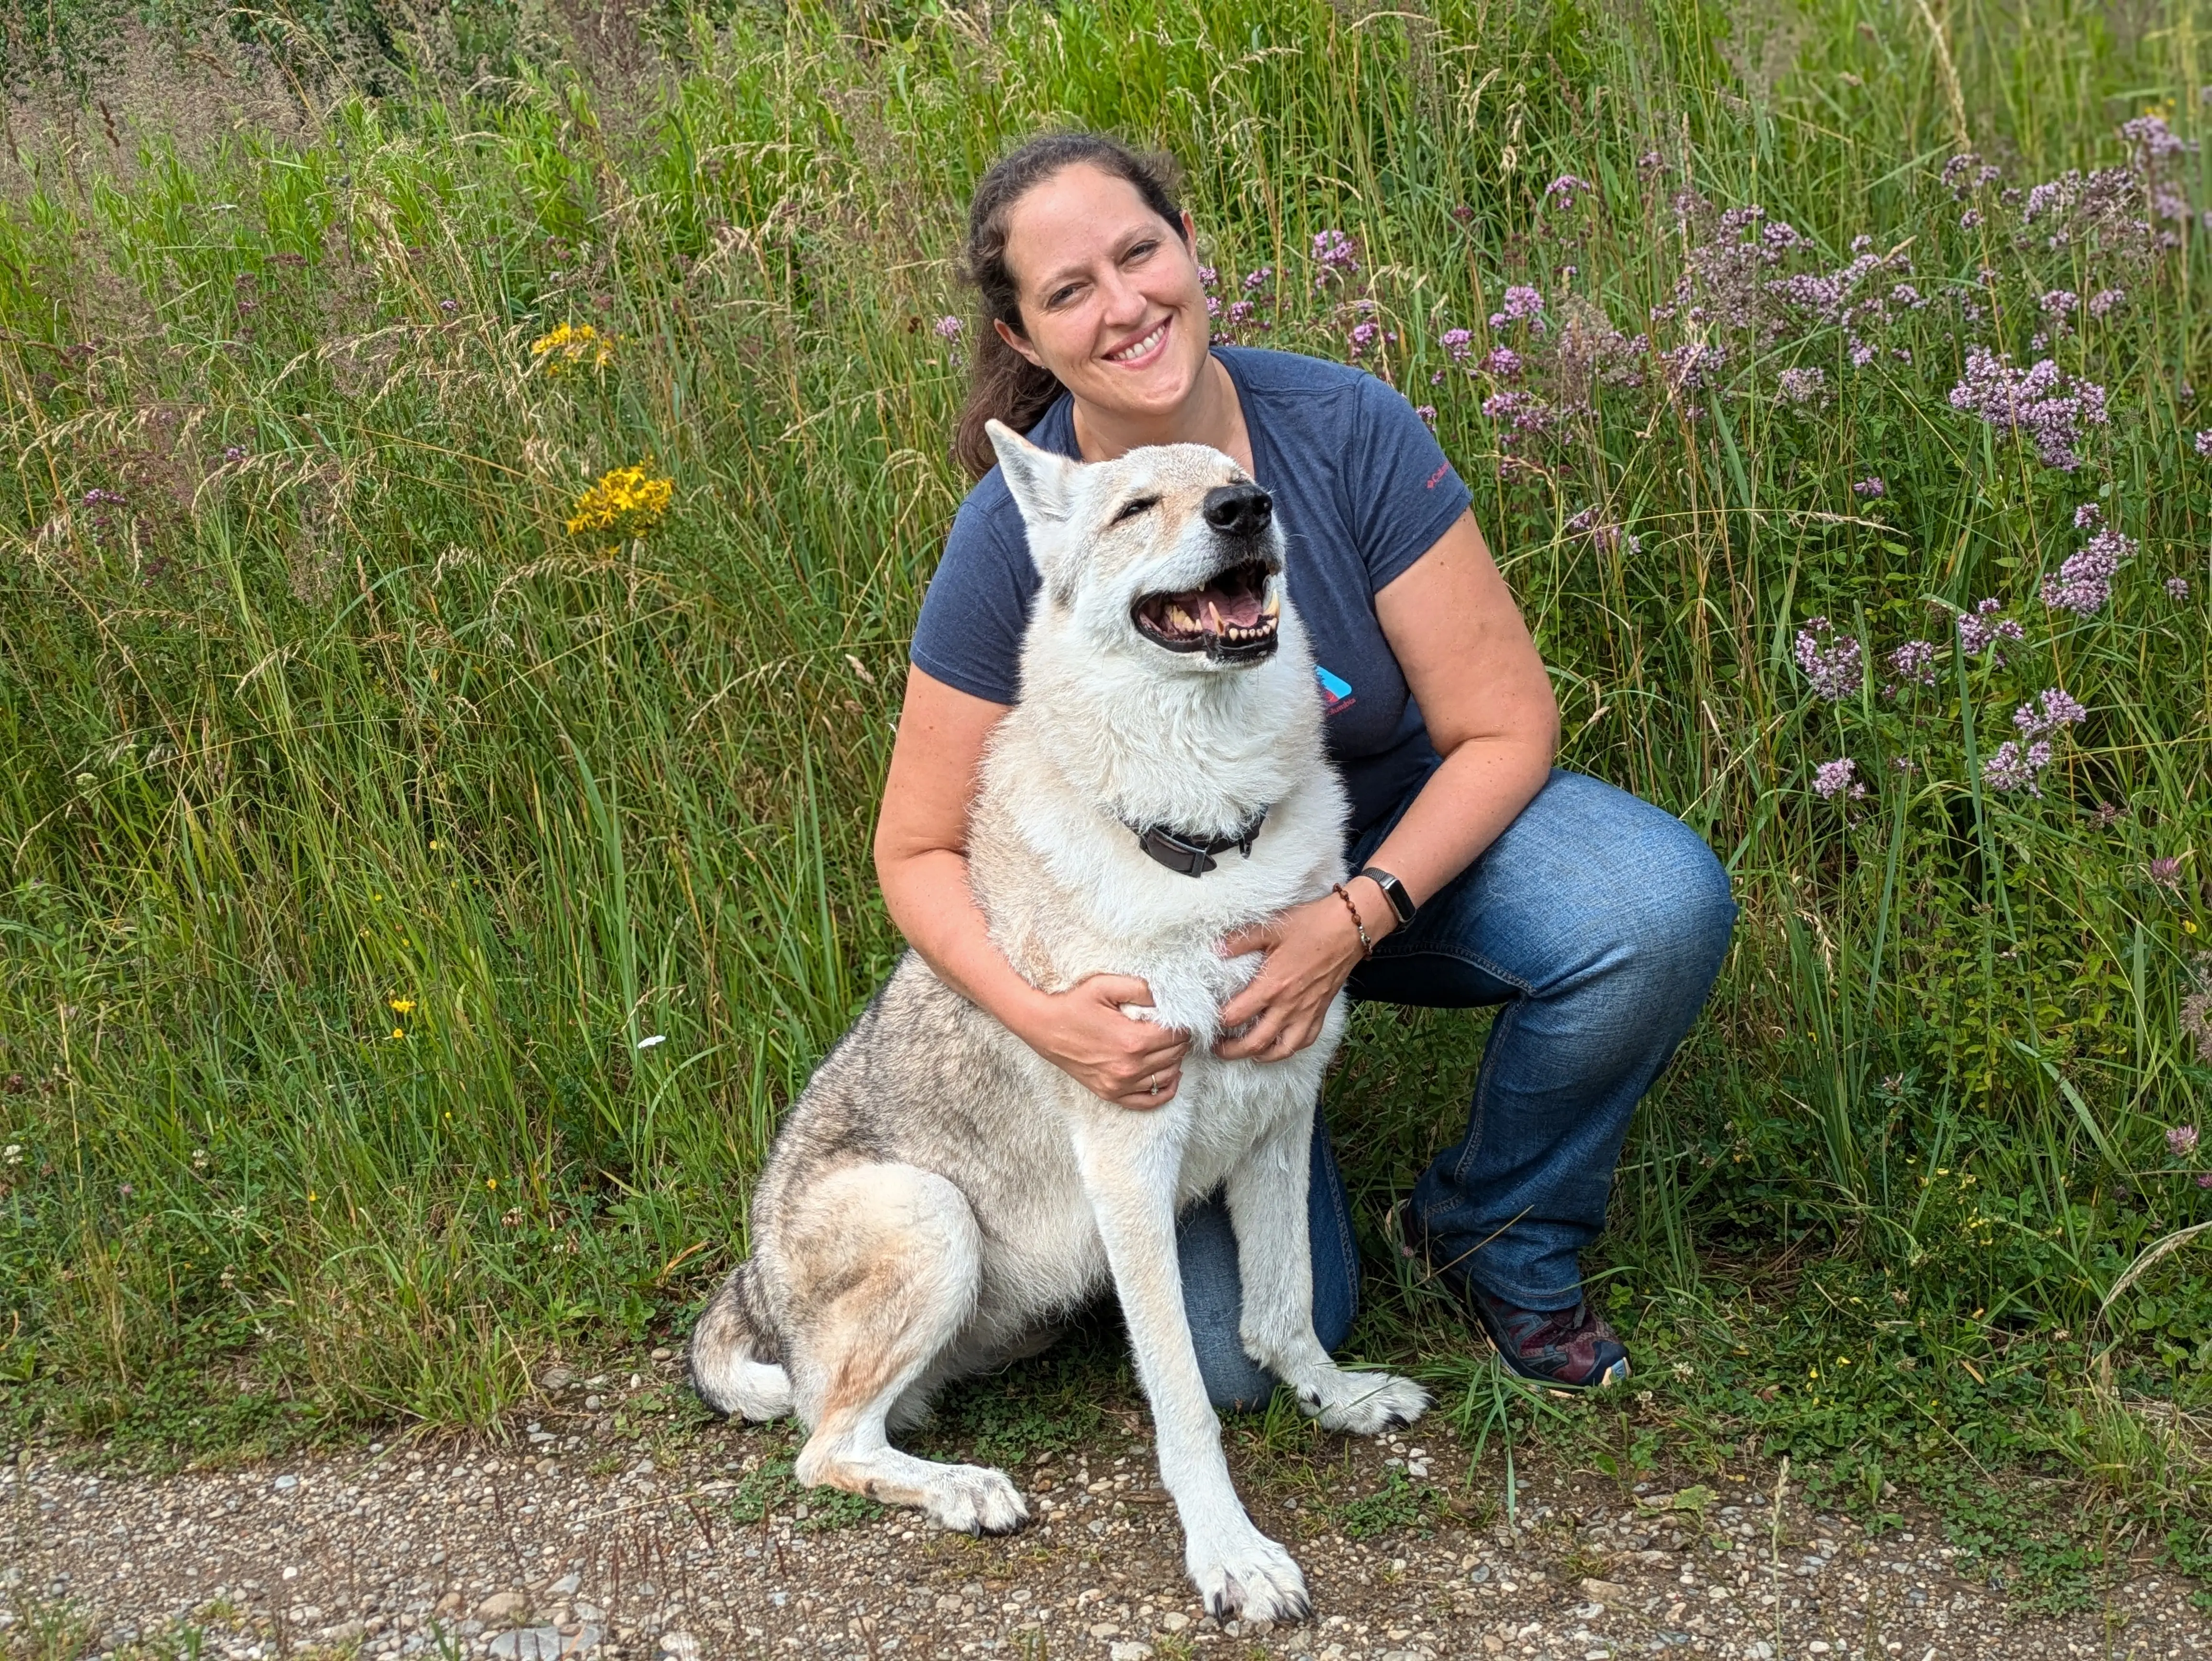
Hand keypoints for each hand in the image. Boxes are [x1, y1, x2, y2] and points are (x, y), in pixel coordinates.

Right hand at [1014, 974, 1191, 1108]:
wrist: (1042, 1025)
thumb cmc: (1073, 1002)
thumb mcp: (1106, 985)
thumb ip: (1141, 988)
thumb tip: (1169, 995)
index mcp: (1133, 1040)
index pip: (1177, 1035)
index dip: (1184, 1023)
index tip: (1182, 1015)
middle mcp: (1129, 1067)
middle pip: (1175, 1055)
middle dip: (1180, 1039)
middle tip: (1176, 1027)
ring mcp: (1119, 1084)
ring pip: (1167, 1076)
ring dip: (1175, 1060)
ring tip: (1170, 1045)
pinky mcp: (1110, 1093)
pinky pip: (1148, 1101)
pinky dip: (1165, 1090)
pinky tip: (1170, 1076)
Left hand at [1213, 894, 1369, 1061]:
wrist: (1348, 928)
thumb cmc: (1310, 925)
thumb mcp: (1271, 927)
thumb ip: (1240, 941)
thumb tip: (1215, 949)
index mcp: (1272, 986)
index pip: (1236, 1016)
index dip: (1218, 1022)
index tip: (1207, 1020)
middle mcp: (1288, 1006)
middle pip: (1255, 1043)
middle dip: (1231, 1051)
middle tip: (1217, 1049)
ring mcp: (1306, 1013)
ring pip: (1281, 1050)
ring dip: (1260, 1056)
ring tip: (1246, 1053)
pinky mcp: (1320, 1012)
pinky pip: (1305, 1042)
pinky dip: (1289, 1048)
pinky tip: (1278, 1044)